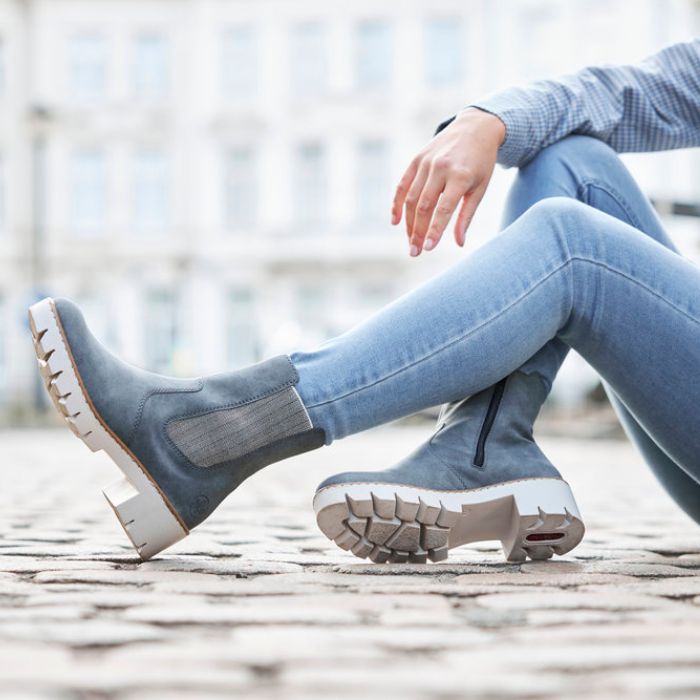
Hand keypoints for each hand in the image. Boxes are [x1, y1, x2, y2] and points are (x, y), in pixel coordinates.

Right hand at [392, 108, 505, 255]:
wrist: (476, 127)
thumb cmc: (481, 163)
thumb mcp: (480, 188)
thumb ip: (466, 216)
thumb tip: (458, 243)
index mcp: (460, 176)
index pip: (443, 209)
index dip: (434, 230)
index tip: (428, 249)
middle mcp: (440, 168)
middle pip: (423, 206)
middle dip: (417, 232)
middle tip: (415, 252)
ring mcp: (426, 162)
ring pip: (411, 199)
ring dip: (408, 223)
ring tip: (410, 242)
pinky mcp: (416, 159)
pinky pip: (402, 185)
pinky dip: (397, 204)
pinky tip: (396, 221)